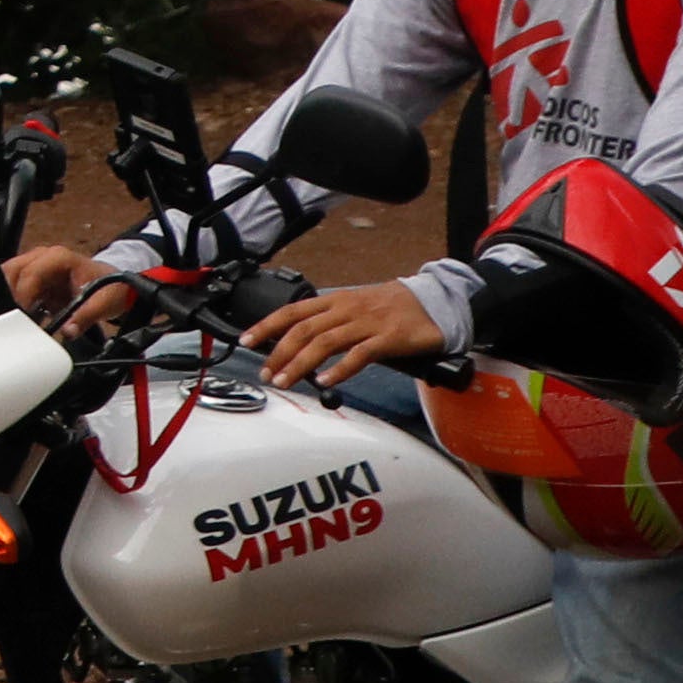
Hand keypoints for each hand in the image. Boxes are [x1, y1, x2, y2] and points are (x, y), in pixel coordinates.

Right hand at [4, 242, 136, 336]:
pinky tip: (21, 320)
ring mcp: (35, 267)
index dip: (21, 295)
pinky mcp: (33, 281)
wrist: (115, 286)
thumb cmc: (110, 287)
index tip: (20, 317)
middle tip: (11, 321)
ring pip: (7, 279)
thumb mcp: (103, 303)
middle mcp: (42, 257)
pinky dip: (14, 304)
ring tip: (16, 322)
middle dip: (8, 296)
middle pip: (11, 272)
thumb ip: (85, 317)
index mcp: (58, 257)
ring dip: (9, 300)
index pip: (29, 273)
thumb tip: (67, 331)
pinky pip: (14, 289)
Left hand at [254, 278, 457, 388]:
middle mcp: (347, 309)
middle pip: (303, 329)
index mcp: (336, 300)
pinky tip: (326, 382)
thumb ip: (330, 323)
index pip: (293, 311)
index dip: (266, 325)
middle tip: (266, 373)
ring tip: (285, 380)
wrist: (436, 300)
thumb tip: (299, 344)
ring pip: (325, 342)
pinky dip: (340, 369)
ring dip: (300, 363)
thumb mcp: (355, 307)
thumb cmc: (393, 307)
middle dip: (279, 352)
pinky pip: (360, 354)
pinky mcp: (389, 338)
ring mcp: (368, 323)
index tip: (246, 341)